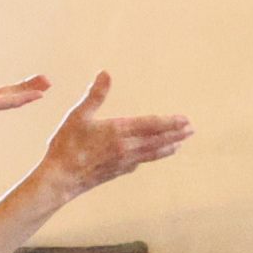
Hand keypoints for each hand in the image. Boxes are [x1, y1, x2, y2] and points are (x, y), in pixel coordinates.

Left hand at [0, 49, 49, 141]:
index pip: (5, 91)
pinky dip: (23, 98)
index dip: (20, 86)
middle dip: (31, 88)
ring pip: (14, 98)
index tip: (34, 81)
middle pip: (14, 94)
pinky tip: (37, 95)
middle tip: (48, 82)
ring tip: (47, 85)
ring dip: (31, 91)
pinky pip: (8, 102)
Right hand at [33, 75, 189, 198]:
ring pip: (152, 153)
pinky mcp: (118, 172)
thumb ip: (95, 95)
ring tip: (179, 145)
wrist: (61, 178)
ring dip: (168, 147)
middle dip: (176, 134)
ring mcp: (124, 162)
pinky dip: (151, 157)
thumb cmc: (66, 145)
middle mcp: (127, 147)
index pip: (152, 125)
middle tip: (191, 130)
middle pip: (158, 140)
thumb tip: (105, 73)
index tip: (185, 120)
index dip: (170, 122)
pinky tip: (151, 157)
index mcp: (119, 131)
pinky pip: (140, 162)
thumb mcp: (78, 116)